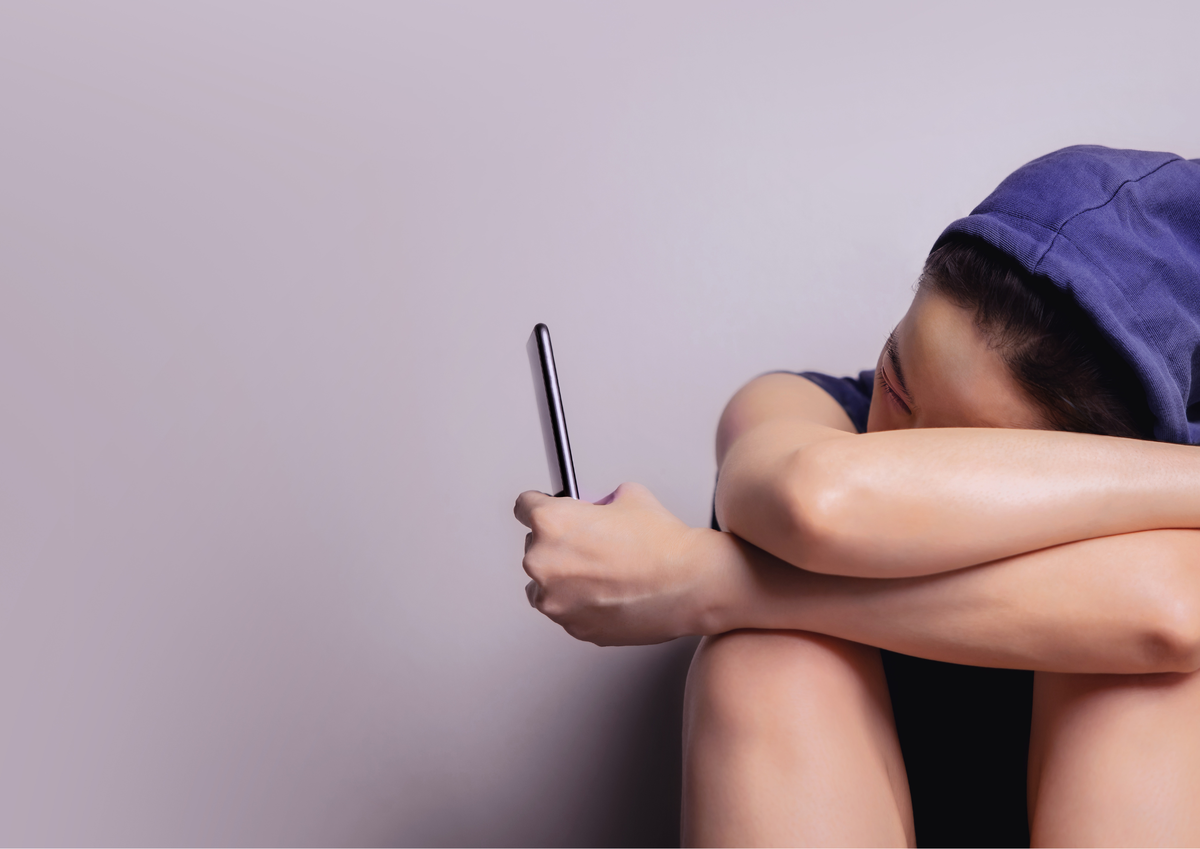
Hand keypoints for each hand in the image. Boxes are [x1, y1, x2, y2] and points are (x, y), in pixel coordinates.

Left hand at [514, 482, 717, 645]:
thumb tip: (596, 507)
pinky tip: (609, 593)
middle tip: (592, 544)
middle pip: (534, 546)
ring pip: (544, 583)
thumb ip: (598, 501)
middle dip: (559, 543)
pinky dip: (580, 602)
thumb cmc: (663, 544)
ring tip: (602, 572)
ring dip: (563, 577)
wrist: (690, 584)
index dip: (540, 504)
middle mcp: (543, 562)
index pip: (524, 506)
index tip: (543, 509)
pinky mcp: (572, 627)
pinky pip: (566, 609)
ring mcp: (555, 600)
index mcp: (551, 523)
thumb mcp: (629, 496)